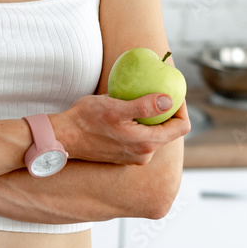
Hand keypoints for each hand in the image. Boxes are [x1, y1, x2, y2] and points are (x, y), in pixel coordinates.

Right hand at [51, 93, 190, 165]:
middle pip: (170, 131)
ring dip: (153, 117)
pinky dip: (141, 123)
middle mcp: (144, 155)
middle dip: (169, 110)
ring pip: (156, 134)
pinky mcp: (125, 155)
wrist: (64, 137)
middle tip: (160, 89)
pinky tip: (130, 110)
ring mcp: (134, 157)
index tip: (173, 90)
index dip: (182, 107)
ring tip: (143, 98)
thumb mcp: (116, 107)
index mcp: (147, 144)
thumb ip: (145, 106)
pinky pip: (142, 138)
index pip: (181, 127)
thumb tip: (169, 100)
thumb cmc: (86, 120)